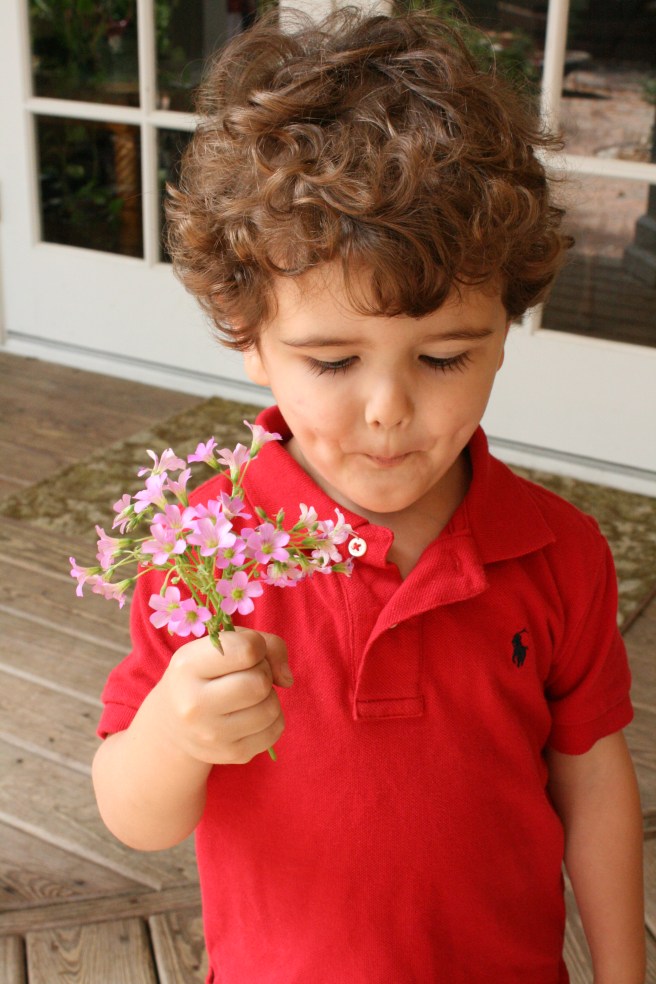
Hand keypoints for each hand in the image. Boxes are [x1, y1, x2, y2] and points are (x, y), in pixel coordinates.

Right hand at [155, 629, 291, 765]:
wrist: (172, 723)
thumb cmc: (205, 673)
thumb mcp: (223, 644)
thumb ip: (265, 644)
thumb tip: (287, 679)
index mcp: (187, 667)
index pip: (246, 650)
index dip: (257, 645)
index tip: (248, 651)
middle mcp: (194, 704)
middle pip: (259, 683)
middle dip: (263, 672)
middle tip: (248, 674)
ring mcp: (211, 735)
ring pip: (271, 708)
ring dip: (269, 696)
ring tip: (249, 695)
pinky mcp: (231, 755)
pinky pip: (276, 730)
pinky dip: (272, 718)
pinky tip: (252, 713)